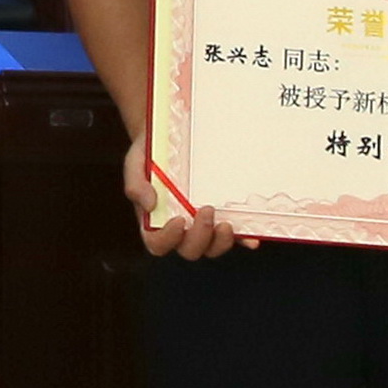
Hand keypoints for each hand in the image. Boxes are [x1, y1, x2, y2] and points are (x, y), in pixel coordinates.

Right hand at [123, 138, 236, 259]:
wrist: (170, 138)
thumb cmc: (149, 155)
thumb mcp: (135, 165)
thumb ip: (137, 185)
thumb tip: (149, 204)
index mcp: (154, 221)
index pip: (158, 243)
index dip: (169, 239)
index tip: (179, 219)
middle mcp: (179, 229)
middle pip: (190, 249)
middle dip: (200, 237)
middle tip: (207, 210)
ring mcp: (201, 226)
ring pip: (212, 248)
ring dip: (221, 242)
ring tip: (227, 224)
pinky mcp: (221, 218)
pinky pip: (234, 236)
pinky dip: (243, 240)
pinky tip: (252, 239)